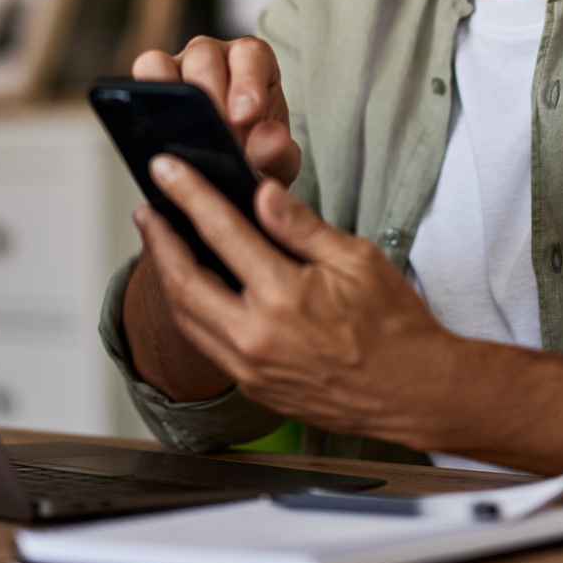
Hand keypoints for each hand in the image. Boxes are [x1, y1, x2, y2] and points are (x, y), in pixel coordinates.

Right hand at [133, 37, 300, 186]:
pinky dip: (142, 99)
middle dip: (208, 98)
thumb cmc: (258, 153)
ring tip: (181, 137)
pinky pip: (141, 76)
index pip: (250, 56)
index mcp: (253, 61)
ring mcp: (179, 65)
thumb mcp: (276, 159)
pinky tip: (154, 133)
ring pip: (163, 62)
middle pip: (204, 57)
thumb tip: (270, 141)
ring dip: (170, 96)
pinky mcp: (152, 82)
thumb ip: (276, 151)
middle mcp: (215, 55)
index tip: (245, 118)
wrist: (233, 168)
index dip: (246, 83)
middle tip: (215, 137)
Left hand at [135, 155, 562, 495]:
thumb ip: (301, 227)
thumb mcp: (357, 260)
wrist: (414, 394)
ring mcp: (250, 368)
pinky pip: (205, 344)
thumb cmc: (395, 327)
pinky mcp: (253, 387)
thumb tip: (261, 193)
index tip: (167, 169)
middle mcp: (257, 336)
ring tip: (161, 243)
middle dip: (158, 239)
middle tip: (148, 208)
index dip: (188, 194)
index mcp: (284, 297)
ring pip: (186, 317)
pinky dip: (190, 310)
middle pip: (183, 280)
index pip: (221, 231)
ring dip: (167, 276)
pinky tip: (192, 288)